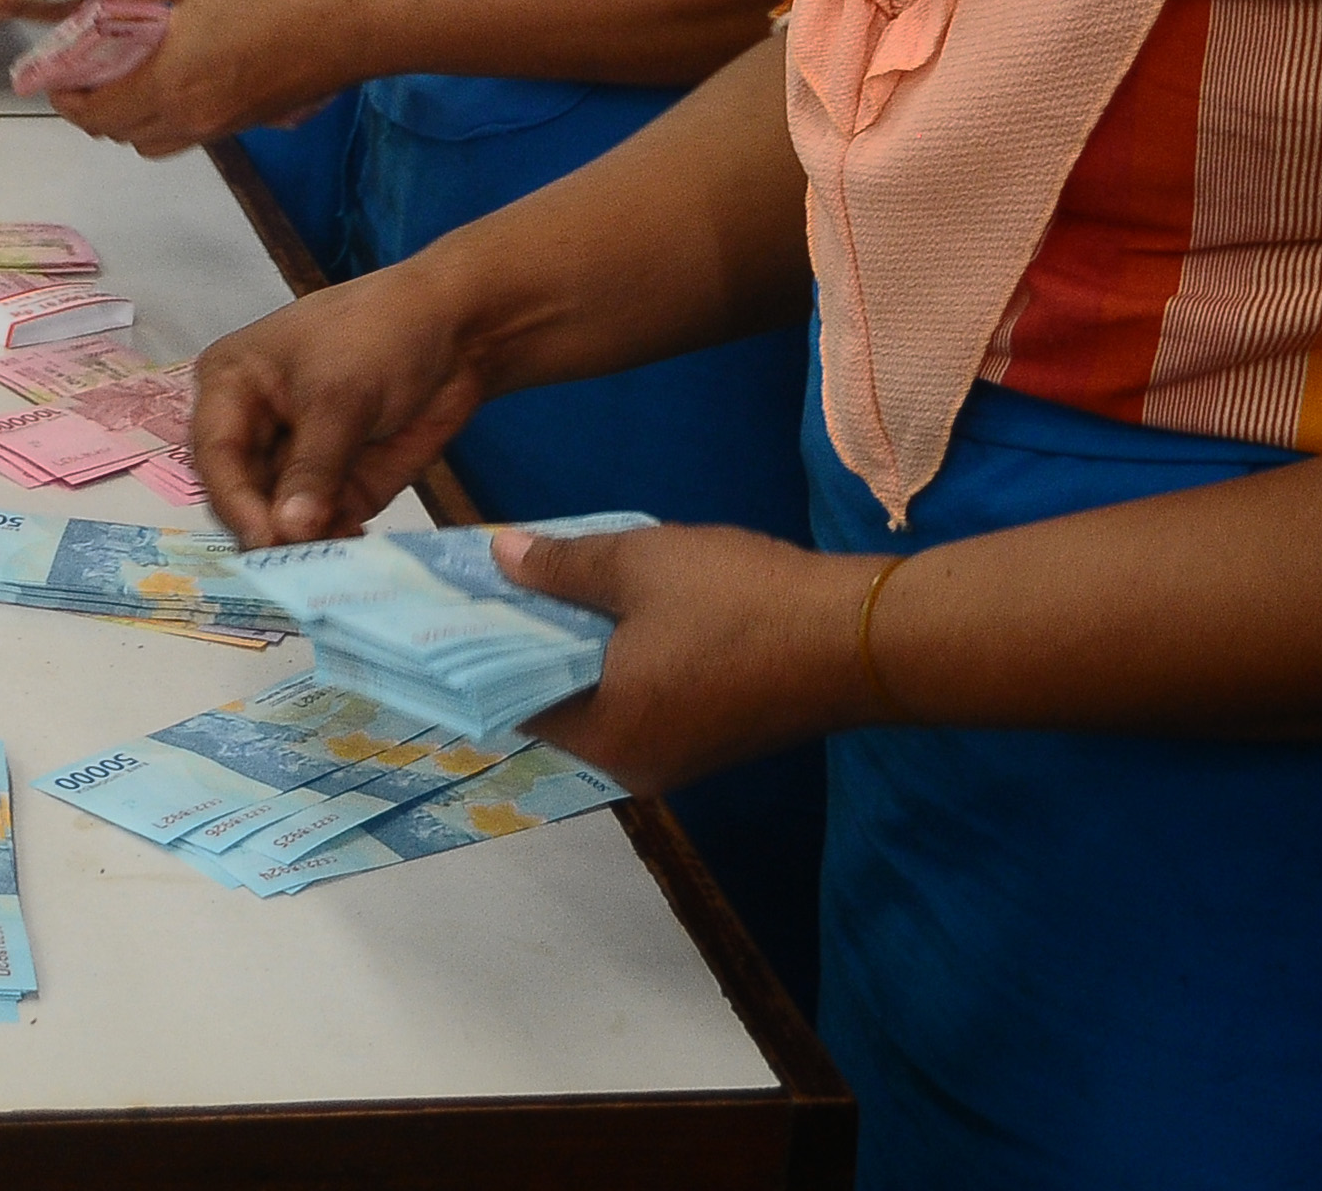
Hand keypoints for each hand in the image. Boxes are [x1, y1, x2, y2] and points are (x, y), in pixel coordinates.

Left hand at [42, 0, 373, 157]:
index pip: (97, 112)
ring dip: (126, 120)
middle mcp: (190, 117)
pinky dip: (161, 119)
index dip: (65, 99)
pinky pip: (184, 136)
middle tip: (80, 72)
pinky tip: (167, 76)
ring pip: (151, 142)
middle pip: (120, 134)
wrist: (356, 26)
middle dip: (91, 109)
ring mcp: (220, 126)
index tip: (51, 76)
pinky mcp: (245, 125)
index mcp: (172, 82)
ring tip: (119, 76)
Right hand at [190, 258, 493, 545]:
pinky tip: (355, 551)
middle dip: (270, 528)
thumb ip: (313, 467)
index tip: (267, 539)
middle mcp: (252, 429)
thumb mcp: (340, 396)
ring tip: (335, 558)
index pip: (216, 454)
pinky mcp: (335, 487)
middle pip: (241, 495)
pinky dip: (335, 545)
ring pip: (280, 520)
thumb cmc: (380, 337)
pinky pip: (323, 527)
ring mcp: (295, 463)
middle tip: (302, 561)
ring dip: (305, 545)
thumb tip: (287, 532)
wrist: (456, 333)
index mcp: (230, 386)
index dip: (236, 500)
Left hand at [494, 522, 876, 796]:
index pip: (515, 704)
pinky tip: (617, 610)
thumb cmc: (738, 603)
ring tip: (551, 586)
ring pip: (605, 702)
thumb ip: (560, 566)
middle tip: (499, 588)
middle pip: (559, 706)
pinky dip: (623, 662)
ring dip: (581, 651)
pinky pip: (645, 701)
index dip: (485, 655)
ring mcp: (681, 757)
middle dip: (532, 647)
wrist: (861, 636)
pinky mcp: (716, 738)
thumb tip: (500, 558)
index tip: (460, 612)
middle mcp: (636, 765)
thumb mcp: (638, 565)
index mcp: (607, 737)